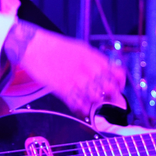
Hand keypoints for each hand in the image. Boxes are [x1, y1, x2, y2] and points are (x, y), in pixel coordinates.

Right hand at [4, 21, 125, 116]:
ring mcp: (75, 79)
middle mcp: (88, 69)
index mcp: (94, 58)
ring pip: (95, 98)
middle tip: (108, 101)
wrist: (35, 46)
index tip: (118, 89)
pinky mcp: (62, 88)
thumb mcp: (82, 48)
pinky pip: (77, 104)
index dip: (120, 84)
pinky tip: (82, 109)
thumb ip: (95, 60)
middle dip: (111, 97)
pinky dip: (82, 109)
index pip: (116, 73)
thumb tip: (106, 71)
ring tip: (93, 105)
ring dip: (95, 104)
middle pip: (109, 88)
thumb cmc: (57, 47)